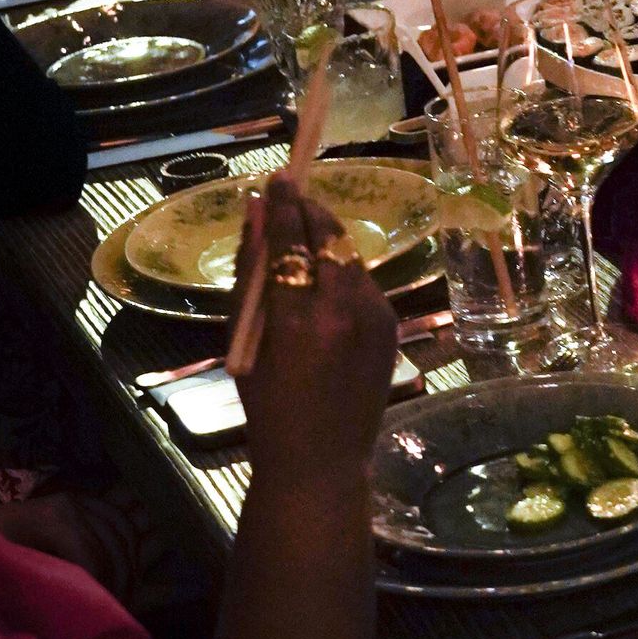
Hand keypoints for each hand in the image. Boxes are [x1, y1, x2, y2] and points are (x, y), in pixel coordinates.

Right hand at [232, 177, 396, 487]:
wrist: (321, 461)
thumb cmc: (268, 407)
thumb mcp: (245, 342)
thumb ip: (249, 273)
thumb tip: (253, 211)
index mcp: (298, 319)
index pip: (290, 240)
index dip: (282, 203)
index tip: (278, 177)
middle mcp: (345, 311)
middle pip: (329, 235)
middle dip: (308, 210)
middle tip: (290, 196)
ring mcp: (377, 317)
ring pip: (350, 253)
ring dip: (327, 238)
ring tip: (303, 237)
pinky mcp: (392, 325)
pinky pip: (364, 280)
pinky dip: (343, 270)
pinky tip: (324, 282)